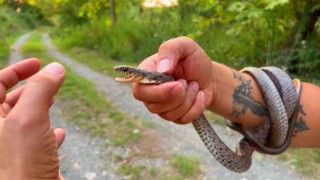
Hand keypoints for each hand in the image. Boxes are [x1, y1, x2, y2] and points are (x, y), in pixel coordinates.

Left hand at [0, 58, 64, 178]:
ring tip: (54, 100)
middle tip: (51, 80)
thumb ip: (39, 90)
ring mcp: (12, 150)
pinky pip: (36, 142)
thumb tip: (54, 68)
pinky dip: (48, 133)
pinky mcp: (27, 163)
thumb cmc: (21, 165)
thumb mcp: (29, 119)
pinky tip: (60, 133)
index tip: (37, 63)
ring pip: (24, 121)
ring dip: (41, 107)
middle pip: (10, 101)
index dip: (16, 70)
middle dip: (31, 88)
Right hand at [133, 37, 215, 123]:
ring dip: (188, 99)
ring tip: (193, 85)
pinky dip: (195, 107)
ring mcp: (161, 106)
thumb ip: (170, 50)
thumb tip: (162, 69)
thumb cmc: (193, 59)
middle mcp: (150, 92)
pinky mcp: (174, 116)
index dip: (157, 91)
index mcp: (146, 74)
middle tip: (186, 83)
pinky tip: (199, 96)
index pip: (139, 90)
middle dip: (175, 97)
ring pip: (169, 114)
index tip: (177, 83)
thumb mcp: (184, 46)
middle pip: (152, 106)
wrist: (209, 76)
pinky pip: (181, 119)